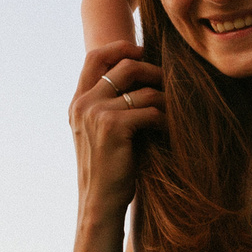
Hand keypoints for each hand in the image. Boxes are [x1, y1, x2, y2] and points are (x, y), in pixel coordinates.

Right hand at [71, 41, 159, 230]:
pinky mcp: (114, 127)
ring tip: (174, 110)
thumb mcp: (96, 132)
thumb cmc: (106, 170)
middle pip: (125, 65)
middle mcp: (84, 104)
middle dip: (153, 70)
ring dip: (165, 98)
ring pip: (144, 89)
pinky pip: (151, 110)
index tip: (143, 52)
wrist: (99, 203)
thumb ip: (106, 105)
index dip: (121, 47)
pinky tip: (169, 130)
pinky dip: (166, 119)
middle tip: (169, 82)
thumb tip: (137, 78)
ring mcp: (97, 114)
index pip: (95, 57)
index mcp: (77, 102)